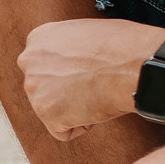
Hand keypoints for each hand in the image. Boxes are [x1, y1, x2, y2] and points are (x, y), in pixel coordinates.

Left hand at [17, 18, 164, 139]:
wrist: (134, 65)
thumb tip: (73, 59)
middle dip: (67, 92)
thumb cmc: (123, 47)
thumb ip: (68, 47)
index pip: (45, 65)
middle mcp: (29, 60)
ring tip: (96, 93)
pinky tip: (96, 108)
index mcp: (39, 38)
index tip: (88, 72)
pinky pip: (62, 131)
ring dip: (75, 108)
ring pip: (53, 110)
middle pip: (44, 88)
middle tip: (93, 85)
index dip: (71, 74)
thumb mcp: (87, 32)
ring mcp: (34, 87)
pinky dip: (82, 126)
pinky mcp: (46, 112)